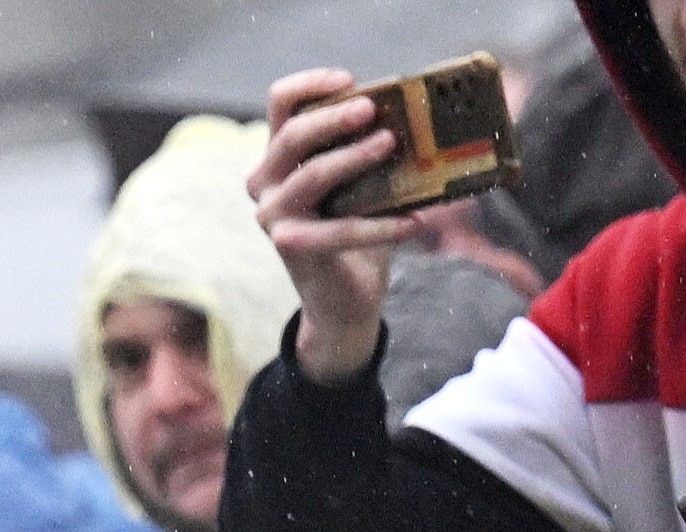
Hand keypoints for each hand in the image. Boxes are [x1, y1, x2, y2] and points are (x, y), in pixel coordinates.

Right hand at [247, 70, 411, 385]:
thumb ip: (370, 150)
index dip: (309, 85)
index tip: (349, 80)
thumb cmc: (356, 229)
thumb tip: (419, 118)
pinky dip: (380, 226)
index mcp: (280, 157)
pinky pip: (339, 229)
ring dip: (354, 158)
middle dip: (334, 118)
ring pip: (311, 176)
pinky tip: (414, 223)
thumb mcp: (362, 181)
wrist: (342, 297)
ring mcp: (272, 217)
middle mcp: (265, 183)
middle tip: (374, 110)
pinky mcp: (290, 247)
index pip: (280, 105)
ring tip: (392, 146)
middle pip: (292, 136)